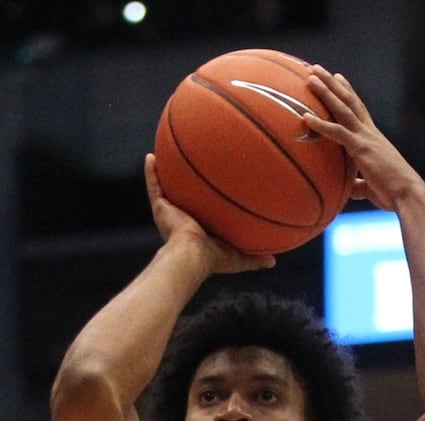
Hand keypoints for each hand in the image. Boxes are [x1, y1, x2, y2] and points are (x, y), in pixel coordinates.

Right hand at [144, 154, 274, 273]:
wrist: (192, 255)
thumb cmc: (214, 258)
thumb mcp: (238, 257)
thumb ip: (254, 258)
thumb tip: (273, 261)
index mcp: (197, 230)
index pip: (201, 212)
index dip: (204, 201)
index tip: (210, 188)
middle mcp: (182, 218)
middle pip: (182, 196)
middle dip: (184, 184)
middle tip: (190, 167)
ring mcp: (169, 212)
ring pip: (165, 187)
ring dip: (164, 172)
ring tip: (164, 154)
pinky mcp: (160, 207)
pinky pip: (153, 185)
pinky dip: (150, 171)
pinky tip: (150, 156)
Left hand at [302, 65, 424, 213]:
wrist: (408, 195)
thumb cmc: (393, 194)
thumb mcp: (372, 187)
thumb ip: (360, 185)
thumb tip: (350, 191)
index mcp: (373, 137)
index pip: (359, 109)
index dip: (347, 92)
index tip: (338, 77)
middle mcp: (370, 132)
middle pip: (349, 100)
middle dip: (333, 83)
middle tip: (317, 68)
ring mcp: (366, 138)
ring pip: (342, 109)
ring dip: (326, 92)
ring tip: (310, 77)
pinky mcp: (361, 149)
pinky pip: (337, 133)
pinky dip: (321, 124)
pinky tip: (305, 116)